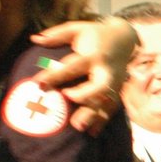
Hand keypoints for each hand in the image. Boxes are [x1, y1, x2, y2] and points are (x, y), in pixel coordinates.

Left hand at [31, 17, 136, 134]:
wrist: (126, 39)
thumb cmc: (95, 34)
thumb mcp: (77, 29)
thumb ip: (56, 35)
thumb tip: (34, 39)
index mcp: (93, 55)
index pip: (72, 67)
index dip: (55, 75)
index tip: (39, 85)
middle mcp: (106, 70)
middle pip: (99, 87)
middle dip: (84, 96)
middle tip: (68, 100)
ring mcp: (115, 82)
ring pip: (106, 101)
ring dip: (94, 115)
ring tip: (78, 127)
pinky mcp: (118, 90)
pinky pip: (112, 107)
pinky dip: (103, 120)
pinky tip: (92, 132)